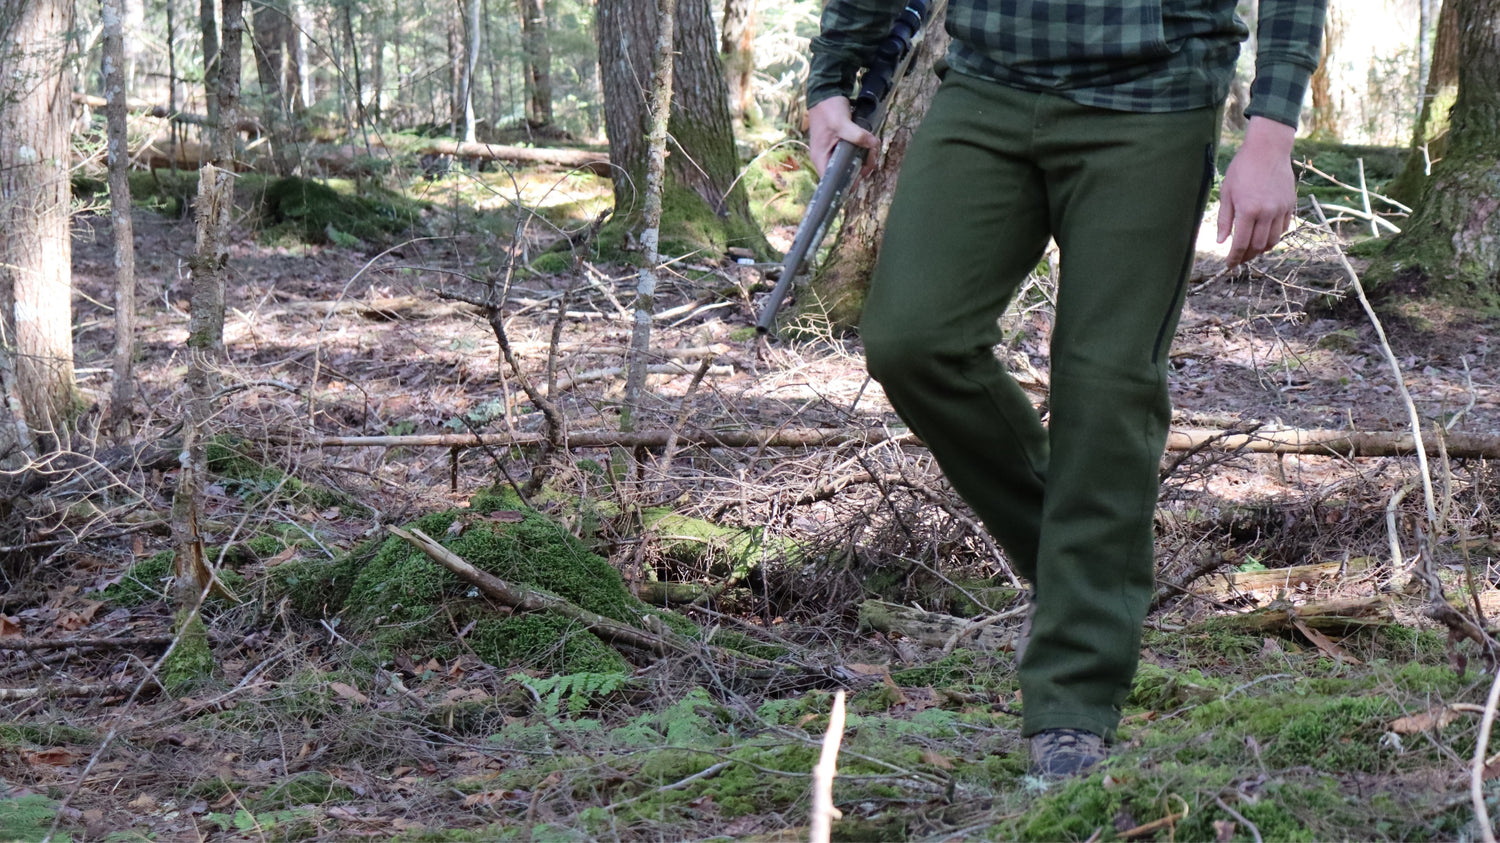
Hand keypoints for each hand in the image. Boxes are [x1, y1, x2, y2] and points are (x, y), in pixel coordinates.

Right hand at [807, 96, 879, 178]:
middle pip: (843, 173)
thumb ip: (857, 135)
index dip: (846, 183)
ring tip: (873, 150)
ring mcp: (832, 150)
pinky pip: (852, 154)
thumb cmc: (828, 109)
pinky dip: (861, 151)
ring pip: (849, 163)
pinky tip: (870, 146)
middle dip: (860, 168)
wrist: (826, 92)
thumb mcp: (841, 123)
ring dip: (863, 159)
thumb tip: (873, 144)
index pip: (831, 180)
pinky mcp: (839, 144)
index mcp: (820, 157)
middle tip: (872, 161)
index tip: (860, 177)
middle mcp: (825, 157)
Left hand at [1217, 116, 1297, 267]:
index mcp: (1248, 210)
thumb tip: (1221, 242)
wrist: (1268, 150)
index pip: (1241, 244)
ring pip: (1273, 240)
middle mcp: (1266, 212)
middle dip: (1247, 257)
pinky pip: (1283, 228)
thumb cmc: (1242, 169)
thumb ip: (1225, 219)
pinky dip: (1274, 237)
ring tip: (1251, 251)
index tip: (1229, 265)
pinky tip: (1265, 236)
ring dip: (1261, 249)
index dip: (1234, 258)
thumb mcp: (1227, 193)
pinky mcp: (1290, 204)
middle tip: (1238, 260)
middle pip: (1258, 246)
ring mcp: (1281, 209)